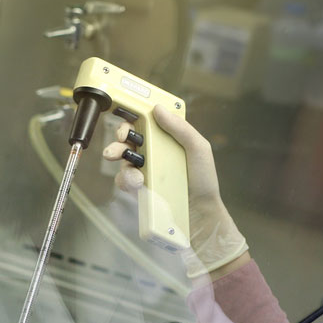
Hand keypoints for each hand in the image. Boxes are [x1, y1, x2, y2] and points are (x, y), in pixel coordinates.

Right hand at [102, 103, 248, 277]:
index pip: (146, 123)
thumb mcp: (198, 149)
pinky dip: (126, 179)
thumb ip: (180, 128)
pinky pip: (124, 180)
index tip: (128, 117)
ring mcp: (145, 172)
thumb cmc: (203, 180)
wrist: (200, 214)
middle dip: (120, 136)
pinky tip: (138, 183)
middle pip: (129, 139)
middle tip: (121, 139)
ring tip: (125, 162)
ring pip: (122, 159)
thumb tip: (157, 108)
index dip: (134, 118)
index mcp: (167, 140)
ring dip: (119, 156)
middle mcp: (154, 153)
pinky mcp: (139, 190)